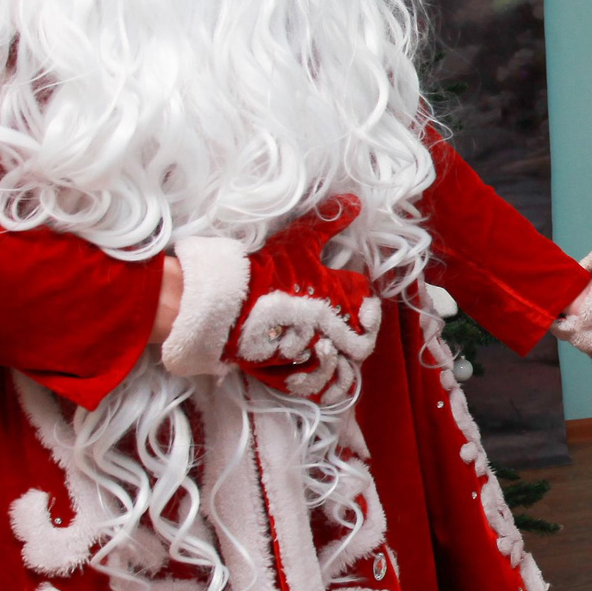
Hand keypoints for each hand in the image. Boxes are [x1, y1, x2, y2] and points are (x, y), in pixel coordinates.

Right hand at [168, 196, 378, 403]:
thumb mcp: (298, 241)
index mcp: (340, 294)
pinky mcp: (296, 375)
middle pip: (363, 339)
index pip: (368, 300)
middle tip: (347, 328)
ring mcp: (316, 353)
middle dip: (358, 334)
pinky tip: (322, 372)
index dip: (366, 302)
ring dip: (344, 359)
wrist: (223, 304)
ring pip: (347, 366)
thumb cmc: (263, 271)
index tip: (360, 301)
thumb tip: (356, 201)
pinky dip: (328, 384)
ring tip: (331, 350)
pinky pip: (325, 389)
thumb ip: (329, 222)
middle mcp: (335, 327)